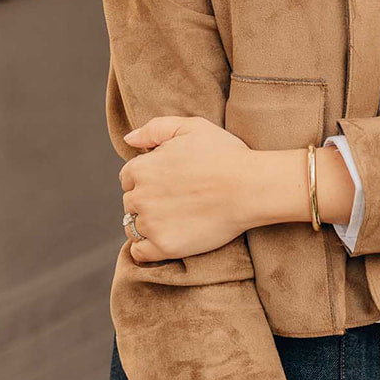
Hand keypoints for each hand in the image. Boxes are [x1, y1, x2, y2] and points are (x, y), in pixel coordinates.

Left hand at [119, 116, 255, 261]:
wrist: (250, 188)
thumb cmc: (225, 155)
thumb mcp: (191, 127)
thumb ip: (155, 129)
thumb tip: (129, 139)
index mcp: (142, 167)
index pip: (128, 177)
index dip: (146, 178)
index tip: (166, 182)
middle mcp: (141, 196)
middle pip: (130, 202)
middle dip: (146, 200)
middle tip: (173, 200)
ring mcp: (152, 224)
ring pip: (133, 227)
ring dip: (145, 224)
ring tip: (170, 220)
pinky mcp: (165, 246)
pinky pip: (140, 252)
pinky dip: (145, 248)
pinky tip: (161, 240)